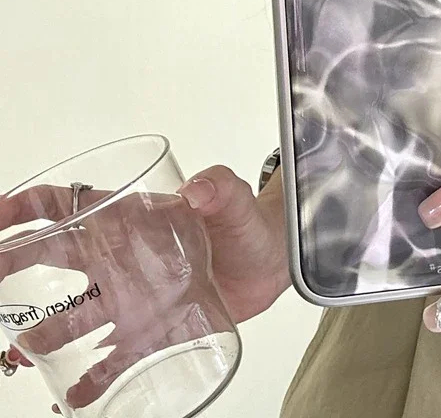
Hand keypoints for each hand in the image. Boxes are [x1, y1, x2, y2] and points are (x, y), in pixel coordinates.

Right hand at [1, 166, 287, 408]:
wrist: (271, 262)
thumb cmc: (246, 222)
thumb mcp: (233, 200)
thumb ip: (220, 188)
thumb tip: (199, 189)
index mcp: (129, 217)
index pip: (65, 203)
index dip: (23, 207)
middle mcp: (120, 256)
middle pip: (52, 260)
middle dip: (10, 270)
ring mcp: (132, 295)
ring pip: (73, 317)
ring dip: (43, 335)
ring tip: (20, 353)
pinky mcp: (151, 328)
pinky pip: (110, 359)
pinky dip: (88, 379)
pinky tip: (73, 396)